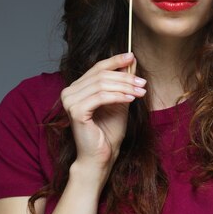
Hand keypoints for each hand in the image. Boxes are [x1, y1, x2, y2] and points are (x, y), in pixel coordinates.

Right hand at [61, 52, 146, 174]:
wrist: (101, 157)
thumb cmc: (109, 132)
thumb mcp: (120, 102)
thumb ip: (122, 83)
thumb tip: (131, 61)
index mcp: (77, 88)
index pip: (97, 67)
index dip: (115, 60)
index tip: (132, 56)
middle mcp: (69, 92)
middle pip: (101, 74)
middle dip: (125, 77)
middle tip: (143, 83)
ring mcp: (70, 101)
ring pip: (102, 84)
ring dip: (125, 86)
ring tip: (141, 92)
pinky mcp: (76, 111)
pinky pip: (101, 97)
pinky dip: (118, 96)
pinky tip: (131, 99)